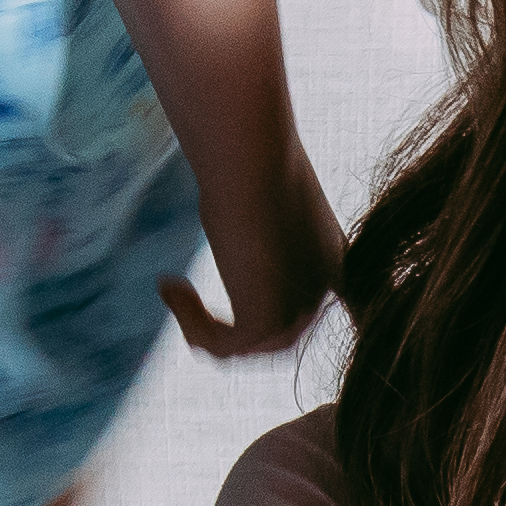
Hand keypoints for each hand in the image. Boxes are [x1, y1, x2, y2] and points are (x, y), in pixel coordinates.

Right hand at [164, 122, 346, 358]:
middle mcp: (324, 293)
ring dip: (203, 325)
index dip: (297, 322)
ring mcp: (298, 312)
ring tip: (173, 288)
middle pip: (278, 338)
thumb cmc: (254, 163)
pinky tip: (169, 285)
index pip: (328, 312)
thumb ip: (263, 242)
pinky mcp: (265, 322)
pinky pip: (224, 347)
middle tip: (187, 298)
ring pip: (249, 345)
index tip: (276, 325)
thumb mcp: (264, 205)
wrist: (251, 157)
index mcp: (336, 263)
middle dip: (232, 328)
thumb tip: (238, 257)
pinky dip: (191, 323)